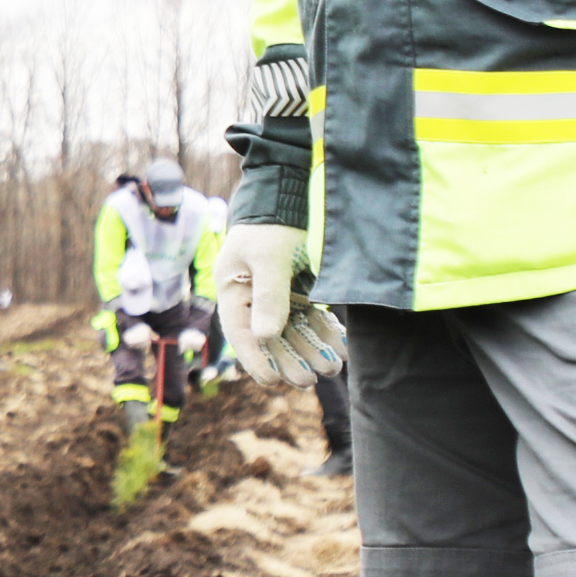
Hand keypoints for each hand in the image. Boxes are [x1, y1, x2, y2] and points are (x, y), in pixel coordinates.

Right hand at [212, 223, 344, 382]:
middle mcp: (253, 298)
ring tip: (333, 368)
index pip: (242, 334)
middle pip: (271, 338)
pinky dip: (325, 332)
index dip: (256, 360)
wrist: (288, 195)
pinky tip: (341, 347)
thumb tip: (265, 336)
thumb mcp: (269, 257)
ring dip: (312, 350)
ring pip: (294, 331)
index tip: (273, 381)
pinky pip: (311, 317)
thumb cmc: (272, 225)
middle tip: (310, 380)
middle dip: (291, 360)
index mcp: (233, 291)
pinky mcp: (298, 289)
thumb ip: (268, 296)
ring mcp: (277, 295)